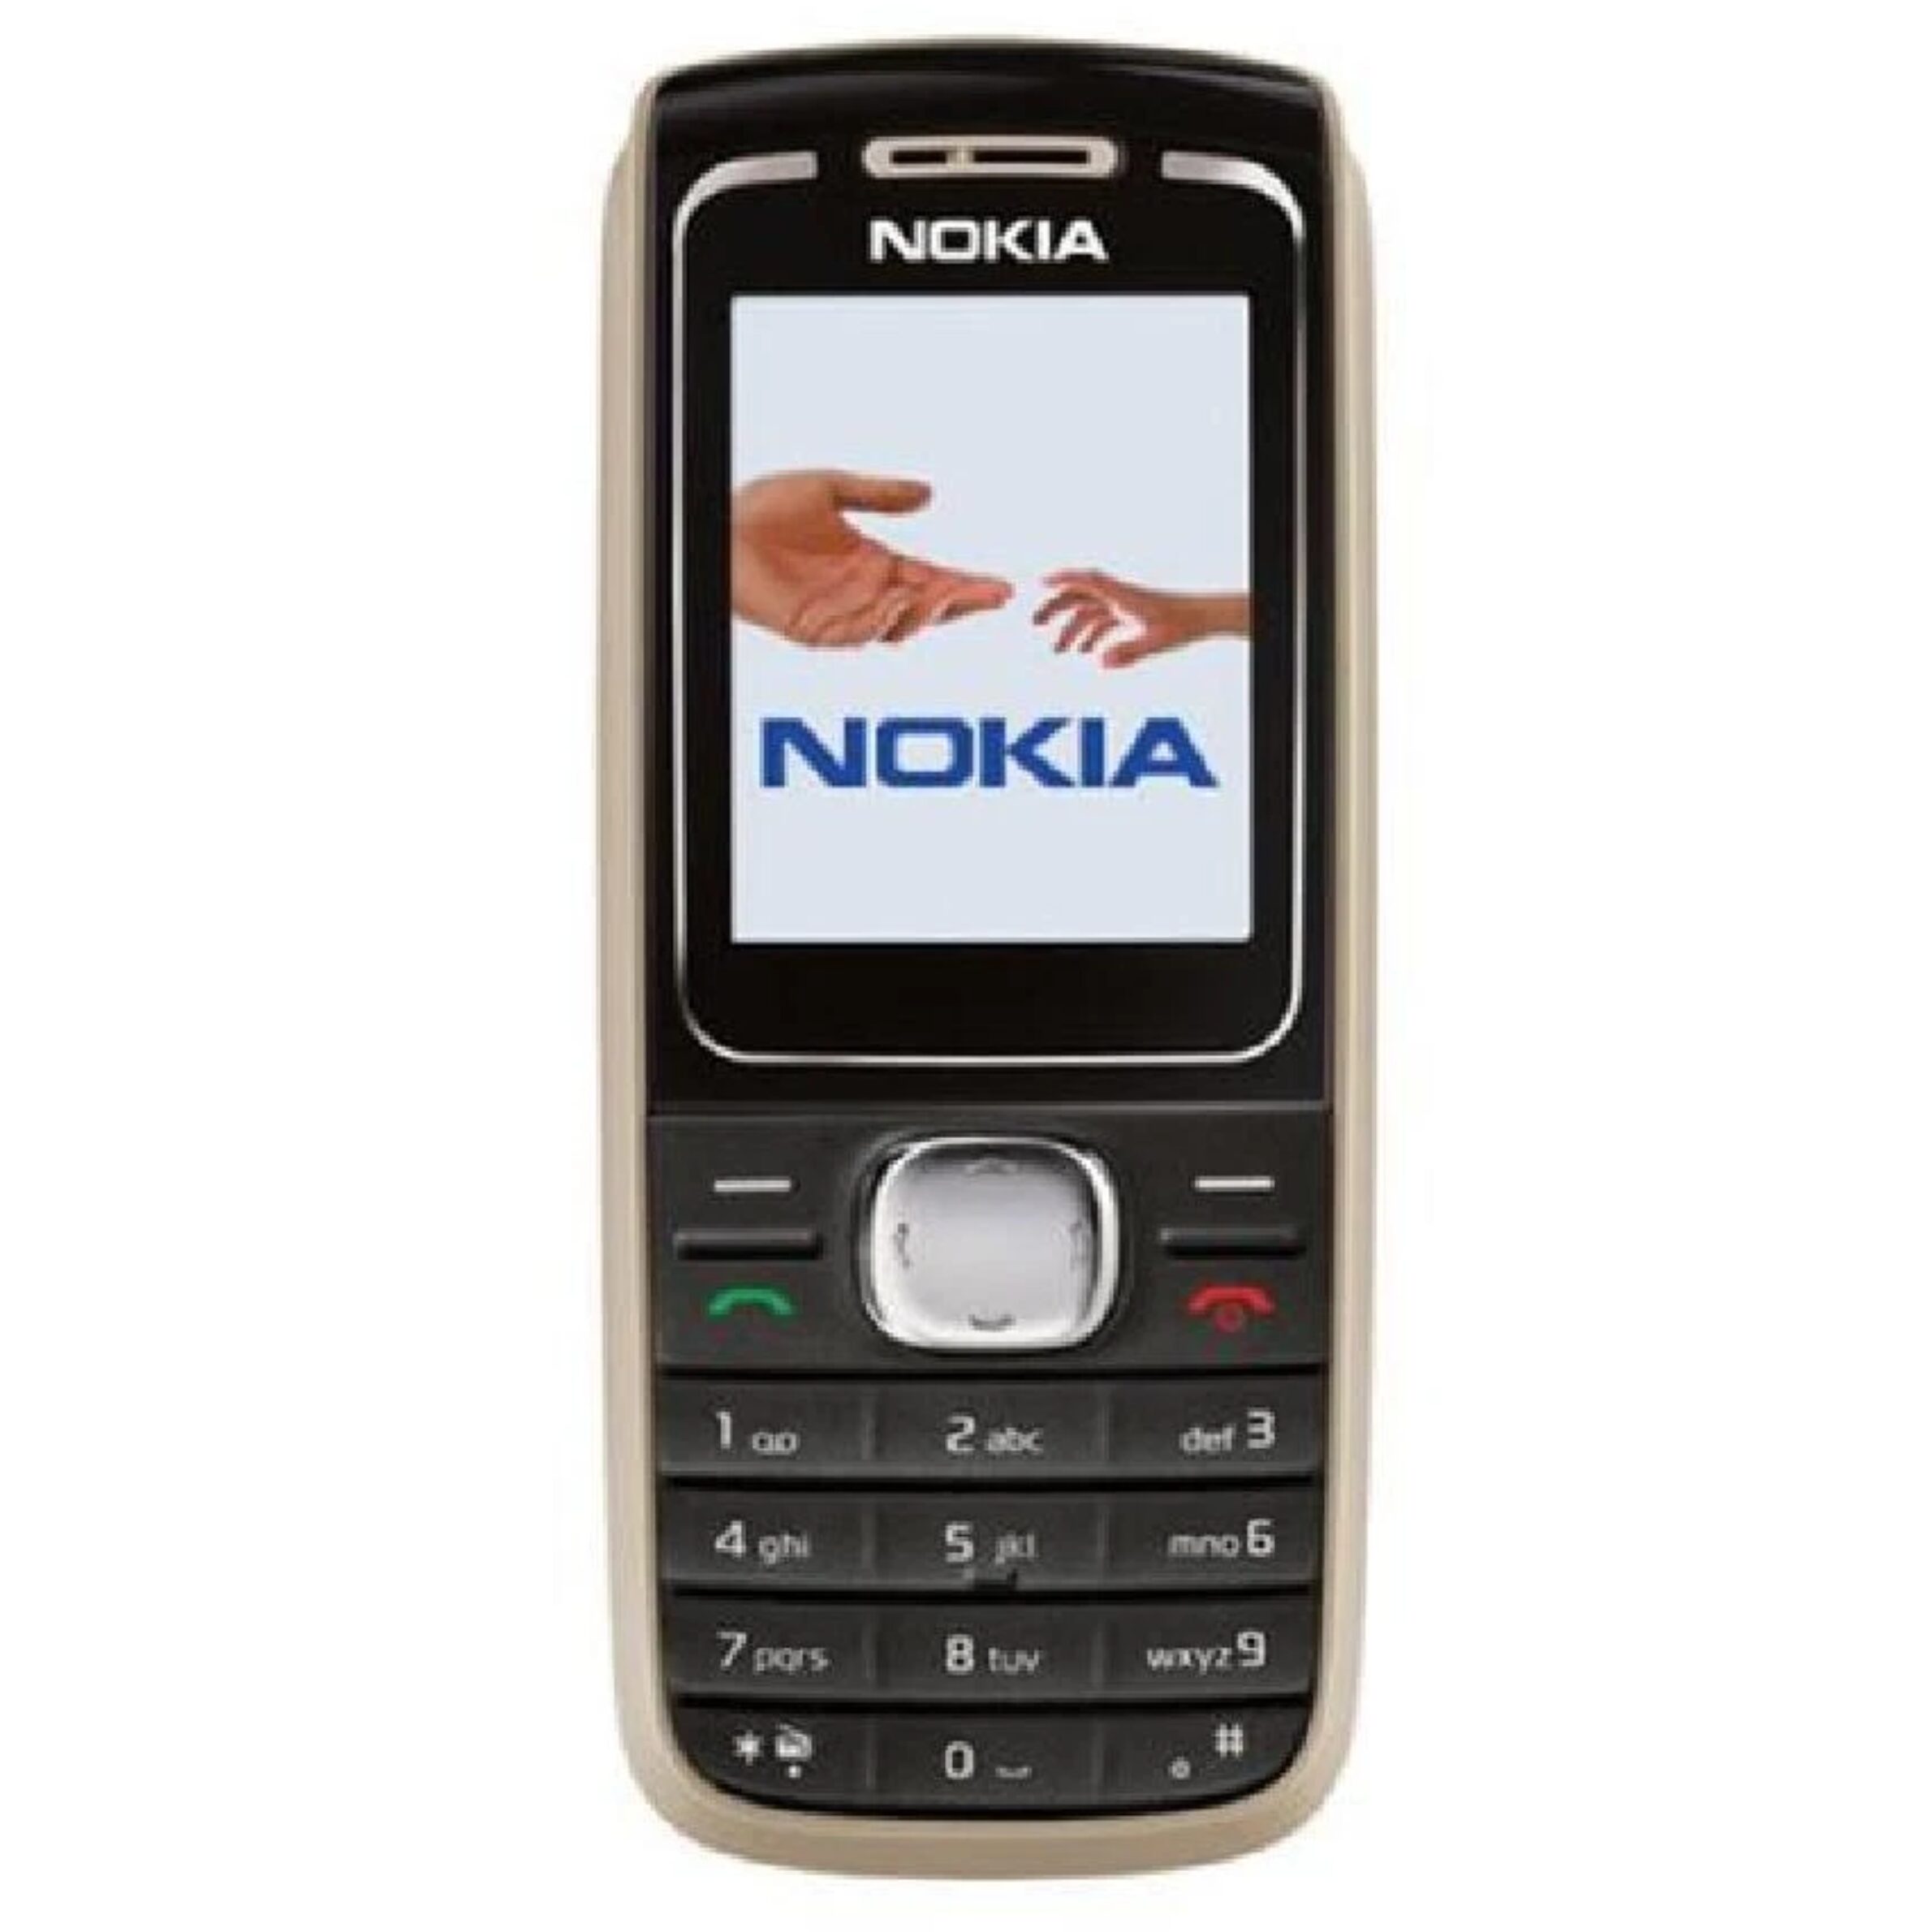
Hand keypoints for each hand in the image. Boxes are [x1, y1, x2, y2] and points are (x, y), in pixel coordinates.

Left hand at [731, 470, 1012, 645]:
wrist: (718, 530)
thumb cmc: (762, 508)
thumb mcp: (830, 487)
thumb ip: (880, 493)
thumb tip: (930, 494)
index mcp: (873, 562)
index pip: (932, 579)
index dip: (966, 585)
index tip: (1000, 586)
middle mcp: (864, 593)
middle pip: (926, 608)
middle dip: (962, 604)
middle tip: (994, 597)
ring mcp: (842, 615)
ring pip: (899, 626)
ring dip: (926, 613)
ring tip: (947, 592)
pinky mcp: (816, 630)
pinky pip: (860, 634)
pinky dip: (884, 621)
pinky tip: (901, 600)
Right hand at [1032, 571, 1251, 668]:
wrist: (1200, 619)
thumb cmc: (1179, 626)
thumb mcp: (1155, 641)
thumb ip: (1128, 652)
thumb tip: (1099, 662)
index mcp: (1121, 595)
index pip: (1086, 580)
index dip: (1060, 578)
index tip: (1037, 583)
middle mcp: (1117, 596)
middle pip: (1078, 595)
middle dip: (1053, 607)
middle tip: (1032, 624)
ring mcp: (1120, 605)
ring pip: (1086, 611)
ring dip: (1069, 629)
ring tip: (1055, 652)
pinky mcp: (1126, 615)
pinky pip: (1100, 621)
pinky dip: (1088, 636)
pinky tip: (1082, 655)